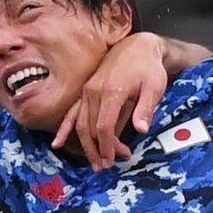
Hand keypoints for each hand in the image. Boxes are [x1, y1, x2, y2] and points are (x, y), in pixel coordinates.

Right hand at [51, 32, 169, 170]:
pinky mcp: (86, 90)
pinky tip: (58, 142)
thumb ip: (145, 108)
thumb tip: (140, 129)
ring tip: (95, 161)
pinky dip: (65, 128)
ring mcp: (88, 90)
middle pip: (90, 127)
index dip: (107, 145)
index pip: (104, 125)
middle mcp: (94, 91)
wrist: (138, 46)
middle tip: (107, 165)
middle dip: (98, 149)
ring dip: (86, 144)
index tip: (113, 159)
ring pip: (81, 123)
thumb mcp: (154, 86)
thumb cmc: (148, 67)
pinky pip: (73, 111)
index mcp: (112, 91)